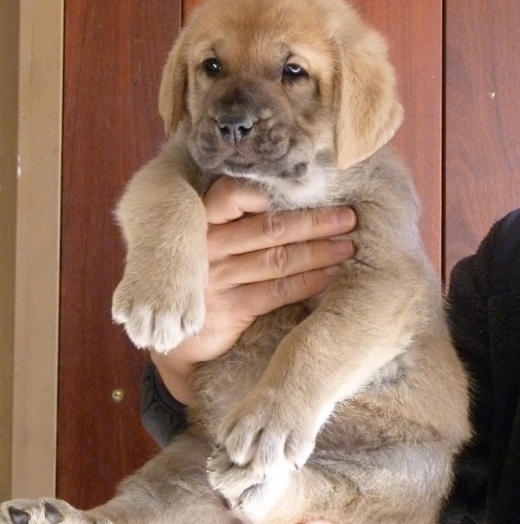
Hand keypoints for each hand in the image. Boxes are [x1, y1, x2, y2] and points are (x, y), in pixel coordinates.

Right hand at [152, 176, 355, 403]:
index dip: (265, 191)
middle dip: (314, 222)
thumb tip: (288, 202)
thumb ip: (234, 223)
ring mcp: (218, 278)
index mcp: (202, 222)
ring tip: (348, 246)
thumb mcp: (204, 244)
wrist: (175, 334)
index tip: (304, 189)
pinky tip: (331, 274)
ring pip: (279, 259)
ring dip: (319, 251)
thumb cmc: (201, 276)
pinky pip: (278, 290)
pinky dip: (309, 281)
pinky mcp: (231, 308)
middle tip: (348, 218)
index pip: (230, 194)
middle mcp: (209, 247)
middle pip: (269, 228)